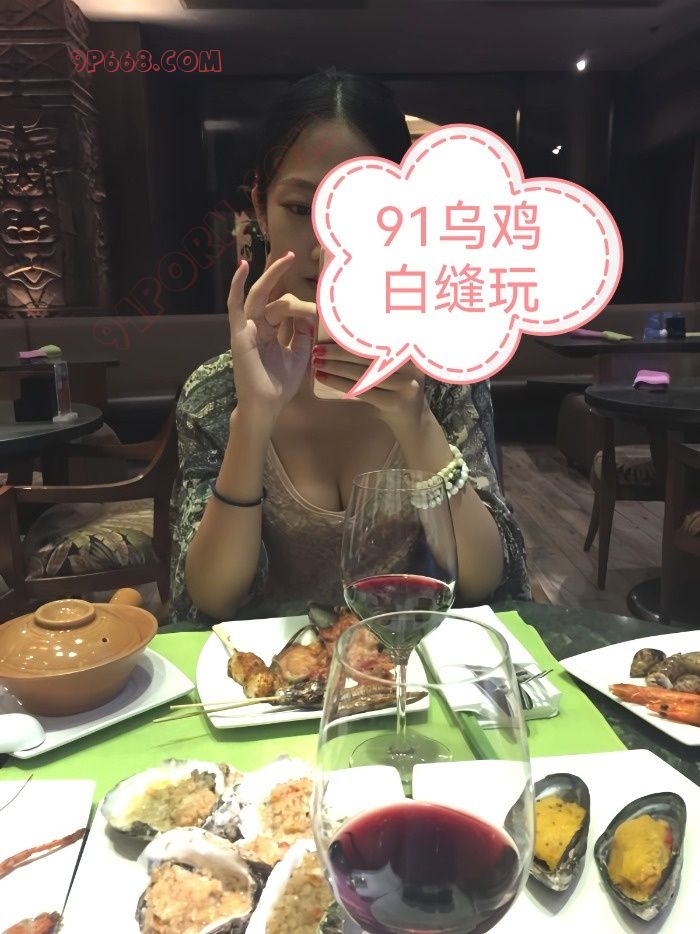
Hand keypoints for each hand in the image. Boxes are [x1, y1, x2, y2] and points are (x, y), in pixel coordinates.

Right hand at [228, 251, 316, 419]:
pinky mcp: (239, 333)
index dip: (302, 304)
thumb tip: (308, 313)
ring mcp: (246, 328)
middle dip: (280, 274)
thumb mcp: (299, 355)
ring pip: (260, 297)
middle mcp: (257, 326)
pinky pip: (236, 306)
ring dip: (271, 276)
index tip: (320, 309)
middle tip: (293, 255)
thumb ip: (302, 335)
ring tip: (284, 258)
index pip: (283, 307)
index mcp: (269, 332)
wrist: (266, 405)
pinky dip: (237, 286)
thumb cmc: (279, 385)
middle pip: (270, 295)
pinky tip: (243, 268)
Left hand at [312, 344, 427, 432]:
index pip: (374, 340)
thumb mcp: (393, 366)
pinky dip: (339, 383)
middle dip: (338, 352)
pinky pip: (361, 390)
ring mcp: (404, 385)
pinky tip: (324, 378)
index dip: (351, 338)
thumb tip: (341, 335)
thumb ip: (376, 352)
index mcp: (409, 350)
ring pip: (361, 373)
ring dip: (335, 367)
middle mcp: (410, 365)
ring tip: (317, 363)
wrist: (413, 421)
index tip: (331, 333)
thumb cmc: (396, 388)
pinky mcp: (394, 402)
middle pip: (366, 356)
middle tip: (317, 350)